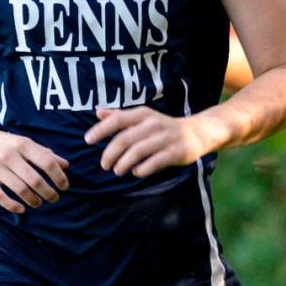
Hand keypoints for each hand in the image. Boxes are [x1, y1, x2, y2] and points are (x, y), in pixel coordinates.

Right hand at [0, 124, 68, 214]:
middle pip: (35, 179)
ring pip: (20, 189)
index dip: (59, 177)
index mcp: (21, 143)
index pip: (47, 162)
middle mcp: (9, 155)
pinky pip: (1, 197)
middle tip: (54, 198)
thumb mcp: (20, 141)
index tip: (64, 186)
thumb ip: (42, 152)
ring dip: (33, 200)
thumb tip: (66, 164)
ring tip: (38, 203)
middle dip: (48, 192)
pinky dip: (14, 205)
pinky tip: (21, 208)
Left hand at [85, 106, 209, 177]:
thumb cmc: (163, 127)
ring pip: (138, 151)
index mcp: (143, 114)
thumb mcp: (143, 117)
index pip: (117, 120)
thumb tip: (98, 113)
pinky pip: (155, 162)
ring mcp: (166, 138)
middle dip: (110, 153)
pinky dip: (142, 169)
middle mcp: (154, 124)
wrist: (197, 132)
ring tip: (117, 170)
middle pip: (125, 139)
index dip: (101, 130)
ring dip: (124, 163)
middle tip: (104, 165)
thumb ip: (120, 116)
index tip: (88, 140)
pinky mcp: (176, 152)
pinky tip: (136, 172)